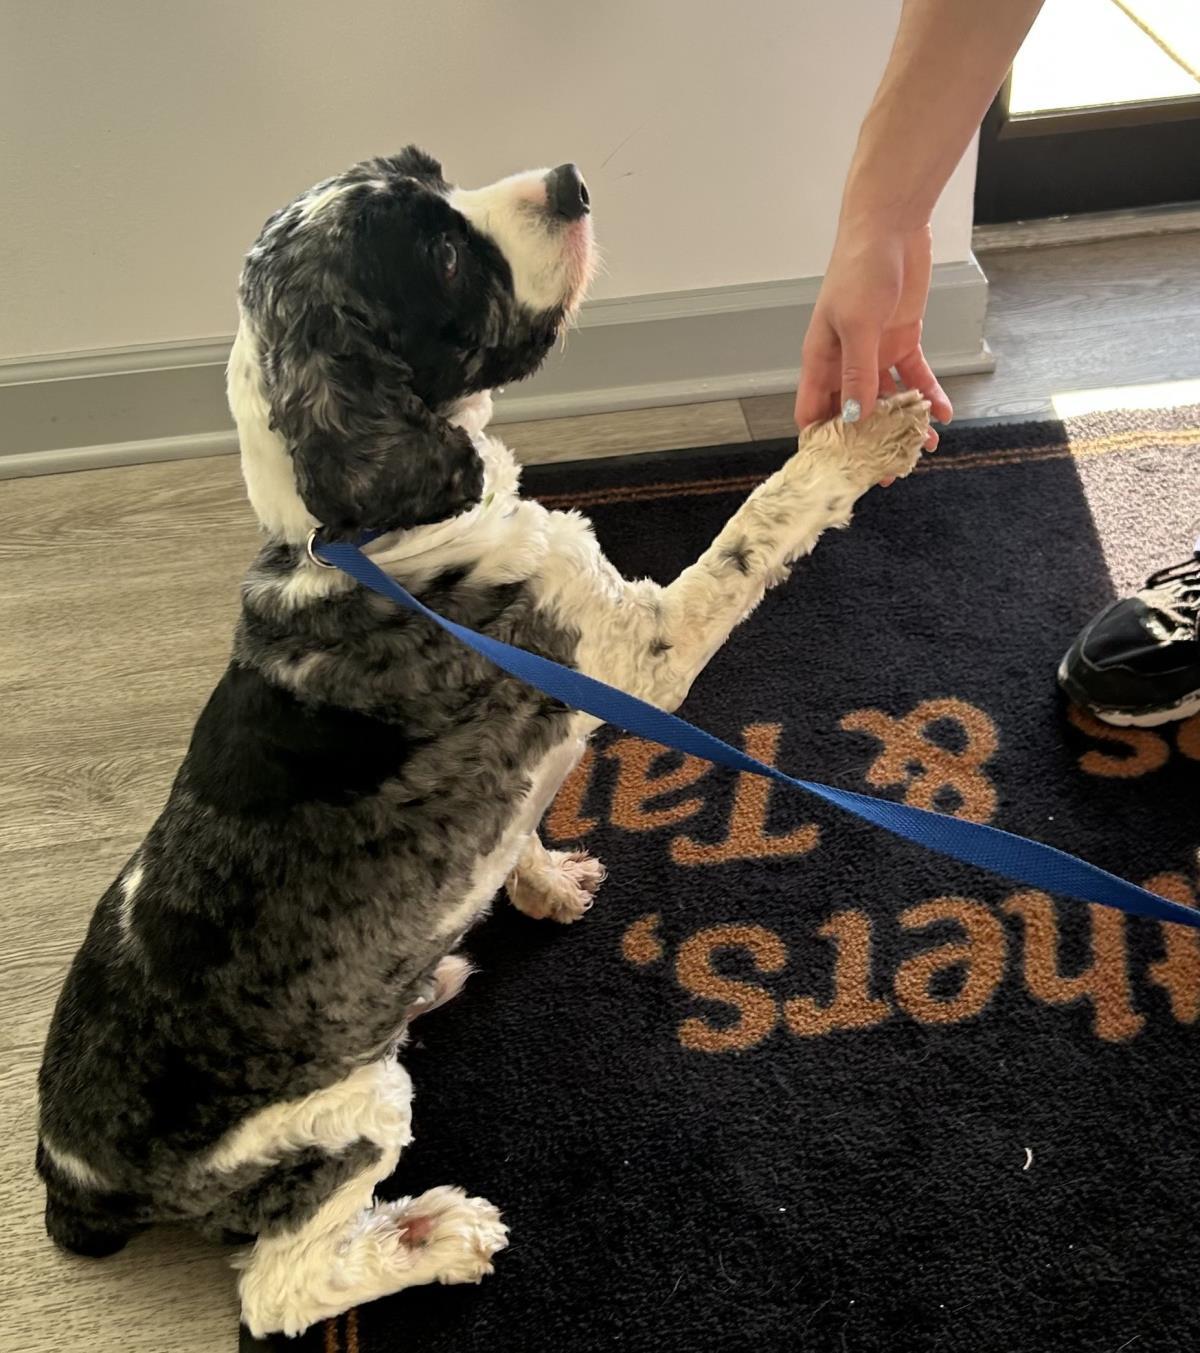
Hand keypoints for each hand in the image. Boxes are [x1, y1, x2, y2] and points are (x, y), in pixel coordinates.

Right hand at [794, 223, 951, 449]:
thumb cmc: (860, 269)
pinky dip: (928, 396)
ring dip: (903, 424)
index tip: (837, 471)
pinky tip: (944, 414)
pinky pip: (915, 377)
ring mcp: (874, 352)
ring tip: (922, 449)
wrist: (891, 226)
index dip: (821, 443)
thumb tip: (855, 416)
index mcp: (820, 359)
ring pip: (887, 400)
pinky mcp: (901, 340)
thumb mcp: (857, 324)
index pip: (812, 412)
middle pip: (852, 413)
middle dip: (868, 443)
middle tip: (886, 471)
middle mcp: (845, 362)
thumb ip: (858, 372)